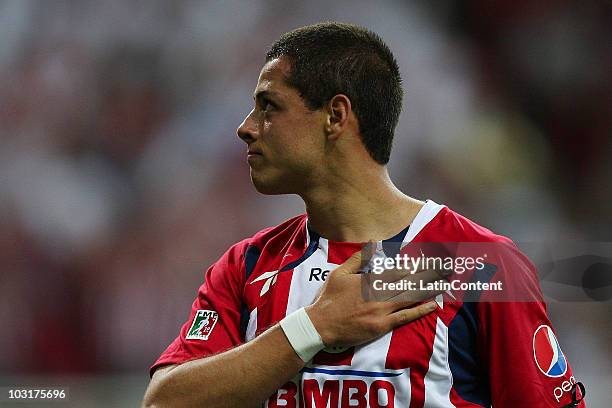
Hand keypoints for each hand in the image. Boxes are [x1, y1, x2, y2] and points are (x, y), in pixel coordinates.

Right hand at [306, 243, 443, 346]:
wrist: (321, 325)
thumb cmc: (329, 298)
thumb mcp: (339, 273)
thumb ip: (357, 258)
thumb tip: (373, 242)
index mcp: (369, 280)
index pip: (397, 270)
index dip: (414, 264)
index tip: (428, 258)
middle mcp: (378, 294)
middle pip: (408, 281)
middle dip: (427, 274)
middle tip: (445, 267)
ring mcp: (381, 310)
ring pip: (410, 297)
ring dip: (428, 289)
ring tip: (444, 282)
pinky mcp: (382, 325)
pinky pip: (405, 317)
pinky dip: (419, 310)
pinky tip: (432, 305)